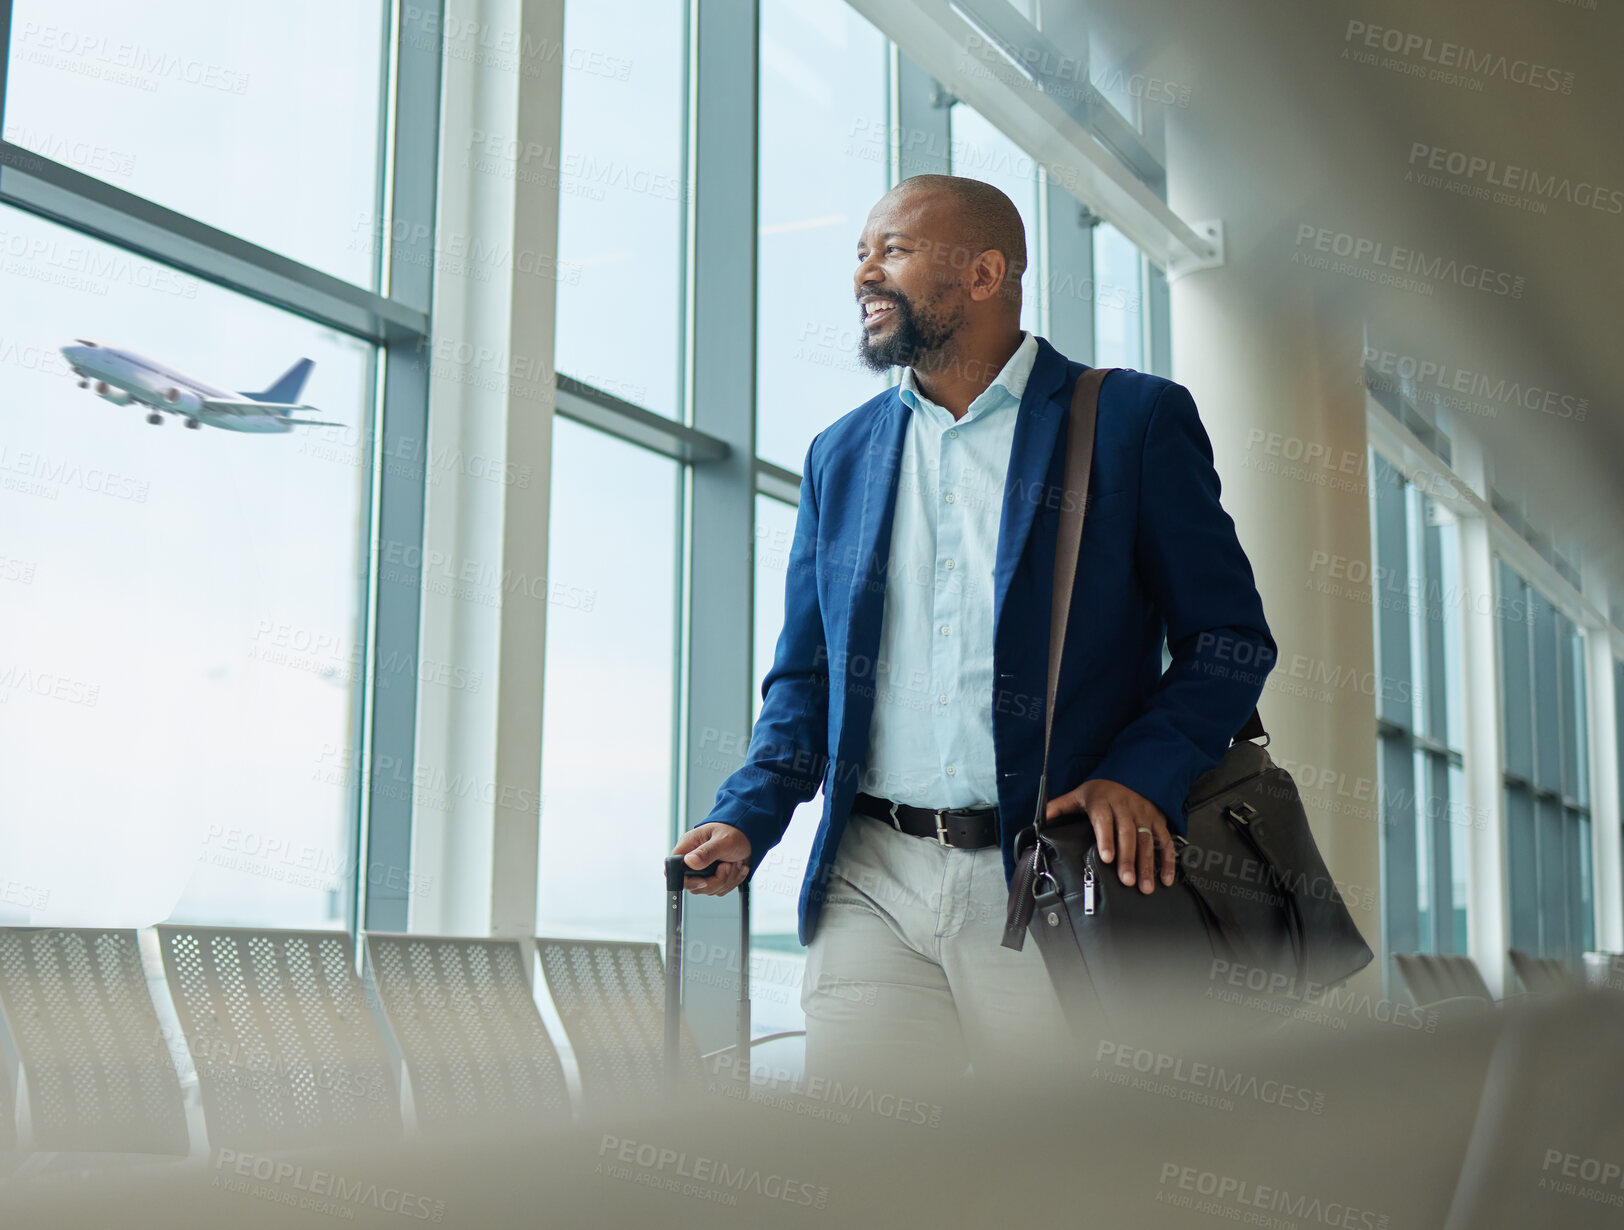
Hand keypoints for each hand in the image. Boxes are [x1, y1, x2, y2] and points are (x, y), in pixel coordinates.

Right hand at [669, 823, 752, 896]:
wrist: (751, 835)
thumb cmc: (735, 830)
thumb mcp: (722, 840)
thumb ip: (706, 852)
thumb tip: (689, 861)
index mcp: (688, 846)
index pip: (673, 870)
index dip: (686, 880)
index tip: (704, 879)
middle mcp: (693, 859)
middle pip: (694, 885)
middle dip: (716, 880)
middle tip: (727, 865)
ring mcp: (703, 870)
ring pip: (709, 889)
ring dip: (728, 879)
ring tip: (735, 863)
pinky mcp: (714, 876)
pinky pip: (720, 889)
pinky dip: (733, 881)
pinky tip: (737, 867)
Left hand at [1045, 778, 1175, 893]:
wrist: (1133, 773)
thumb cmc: (1103, 790)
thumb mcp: (1080, 794)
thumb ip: (1061, 806)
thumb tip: (1041, 817)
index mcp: (1104, 802)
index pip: (1104, 821)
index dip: (1106, 839)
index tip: (1106, 857)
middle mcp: (1126, 809)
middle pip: (1127, 835)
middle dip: (1128, 859)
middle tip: (1126, 881)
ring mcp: (1144, 816)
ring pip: (1147, 841)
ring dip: (1147, 865)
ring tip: (1144, 886)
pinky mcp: (1158, 821)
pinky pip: (1165, 842)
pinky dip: (1167, 861)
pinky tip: (1165, 879)